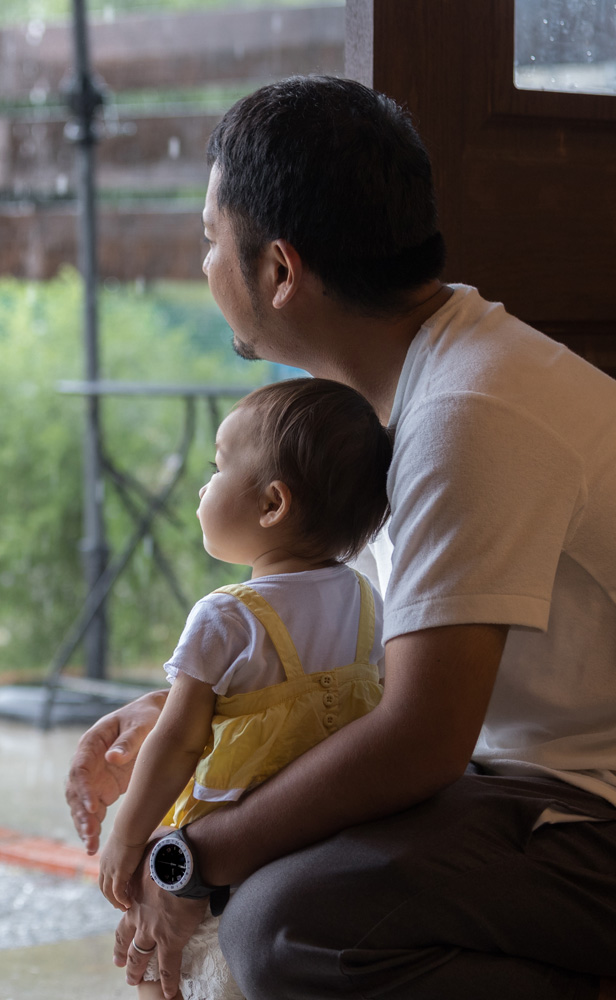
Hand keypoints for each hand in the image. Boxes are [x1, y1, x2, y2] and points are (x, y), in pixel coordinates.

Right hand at [65, 690, 166, 853]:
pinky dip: (93, 826)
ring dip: (84, 824)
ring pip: (81, 804)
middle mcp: (87, 762)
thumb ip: (128, 741)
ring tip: (91, 845)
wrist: (154, 718)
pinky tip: (93, 845)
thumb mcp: (140, 724)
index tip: (92, 807)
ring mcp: (94, 777)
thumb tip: (112, 757)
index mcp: (91, 743)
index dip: (83, 789)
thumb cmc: (145, 716)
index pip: (80, 768)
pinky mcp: (104, 789)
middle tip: (91, 833)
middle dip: (81, 813)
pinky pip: (93, 810)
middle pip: (76, 790)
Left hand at [99, 831, 146, 909]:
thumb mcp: (127, 842)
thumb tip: (139, 846)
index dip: (109, 888)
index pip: (104, 878)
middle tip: (119, 905)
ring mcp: (110, 871)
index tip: (116, 894)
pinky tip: (128, 904)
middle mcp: (105, 867)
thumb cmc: (132, 830)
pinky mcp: (118, 875)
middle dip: (111, 898)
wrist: (130, 828)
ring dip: (116, 902)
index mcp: (105, 859)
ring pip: (109, 893)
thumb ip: (129, 849)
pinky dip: (122, 900)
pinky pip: (118, 893)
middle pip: (104, 888)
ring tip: (124, 907)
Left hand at [113, 844, 206, 999]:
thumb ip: (151, 851)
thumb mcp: (152, 846)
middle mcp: (139, 917)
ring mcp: (153, 931)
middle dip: (124, 954)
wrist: (182, 864)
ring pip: (141, 957)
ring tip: (135, 982)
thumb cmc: (168, 850)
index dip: (122, 927)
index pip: (124, 917)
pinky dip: (169, 982)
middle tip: (121, 966)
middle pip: (127, 941)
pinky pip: (169, 967)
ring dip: (138, 971)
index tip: (121, 937)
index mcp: (135, 897)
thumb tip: (156, 838)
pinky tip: (170, 993)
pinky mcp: (170, 940)